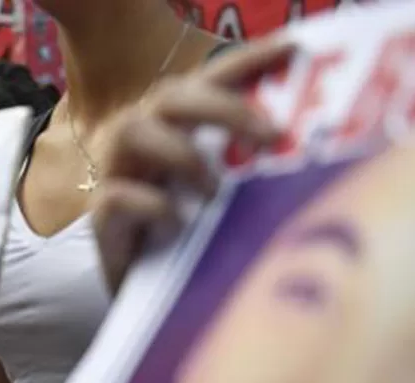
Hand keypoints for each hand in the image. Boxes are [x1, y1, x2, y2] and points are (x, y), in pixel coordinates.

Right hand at [92, 38, 293, 292]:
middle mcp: (144, 139)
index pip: (209, 79)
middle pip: (172, 95)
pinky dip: (153, 206)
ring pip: (133, 129)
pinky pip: (117, 195)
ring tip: (214, 191)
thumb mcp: (231, 200)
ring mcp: (118, 173)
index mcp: (178, 127)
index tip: (293, 49)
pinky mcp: (101, 216)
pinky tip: (177, 225)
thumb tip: (313, 154)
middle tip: (272, 138)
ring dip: (181, 153)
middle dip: (223, 108)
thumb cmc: (195, 243)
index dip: (246, 60)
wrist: (150, 301)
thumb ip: (253, 171)